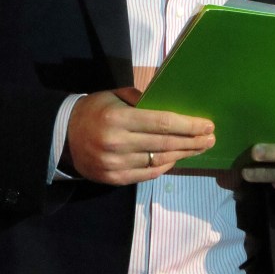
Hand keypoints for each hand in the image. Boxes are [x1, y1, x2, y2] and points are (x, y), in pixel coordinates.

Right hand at [65, 87, 214, 184]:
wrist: (63, 137)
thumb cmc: (93, 109)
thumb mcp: (113, 94)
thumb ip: (139, 99)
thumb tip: (168, 103)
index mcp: (118, 117)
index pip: (161, 123)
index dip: (187, 125)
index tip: (207, 124)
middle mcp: (118, 142)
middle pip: (164, 144)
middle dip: (192, 141)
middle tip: (211, 138)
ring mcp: (116, 164)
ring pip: (158, 160)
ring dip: (183, 154)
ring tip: (199, 148)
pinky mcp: (114, 179)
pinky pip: (146, 174)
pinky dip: (164, 166)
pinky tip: (177, 159)